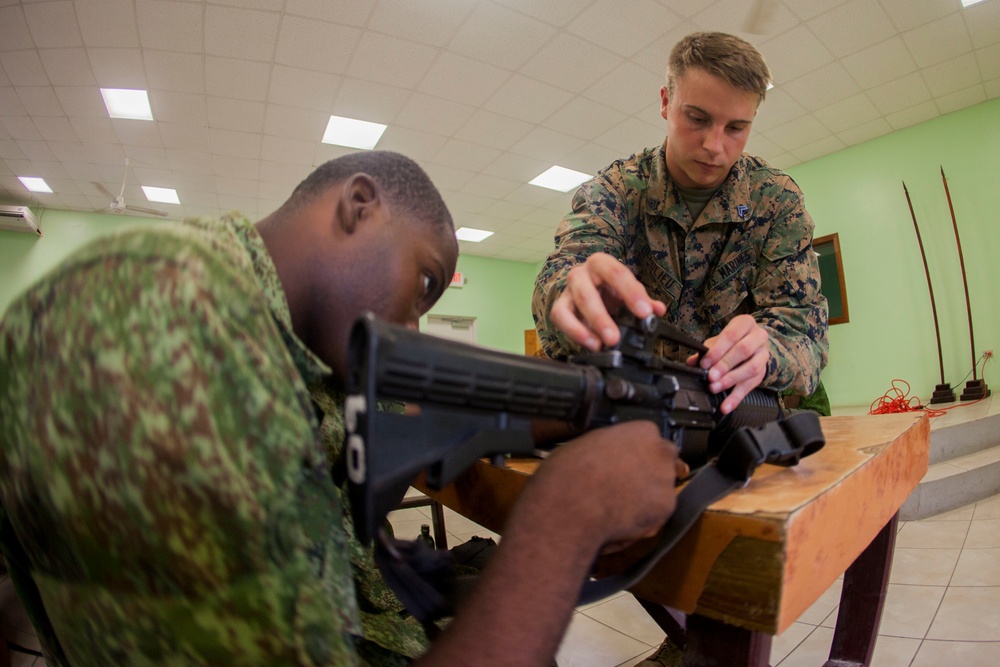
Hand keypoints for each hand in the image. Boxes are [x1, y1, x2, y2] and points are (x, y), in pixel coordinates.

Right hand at [532, 421, 678, 547]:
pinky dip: (646, 516)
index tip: (629, 461)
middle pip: (666, 461)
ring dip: (648, 495)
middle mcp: (660, 452)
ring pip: (662, 488)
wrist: (572, 505)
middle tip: (628, 483)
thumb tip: (611, 450)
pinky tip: (623, 516)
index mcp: (642, 431)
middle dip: (651, 471)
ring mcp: (665, 480)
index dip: (639, 452)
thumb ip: (612, 444)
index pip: (652, 438)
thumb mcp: (588, 442)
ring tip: (619, 504)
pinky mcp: (665, 507)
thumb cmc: (571, 472)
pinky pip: (658, 512)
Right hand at [550, 253, 665, 351]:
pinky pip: (560, 318)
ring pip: (571, 308)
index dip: (631, 293)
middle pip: (587, 292)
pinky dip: (574, 332)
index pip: (616, 273)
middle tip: (614, 338)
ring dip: (586, 328)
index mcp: (602, 264)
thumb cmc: (611, 289)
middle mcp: (581, 274)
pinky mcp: (560, 307)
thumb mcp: (628, 292)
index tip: (644, 313)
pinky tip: (591, 345)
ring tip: (601, 344)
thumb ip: (644, 301)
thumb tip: (658, 309)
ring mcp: (568, 291)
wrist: (590, 289)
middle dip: (601, 317)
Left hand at [687, 314, 768, 413]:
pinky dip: (736, 398)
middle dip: (725, 365)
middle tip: (711, 376)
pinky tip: (726, 406)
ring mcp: (763, 355)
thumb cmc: (733, 340)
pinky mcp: (763, 372)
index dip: (718, 349)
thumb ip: (706, 350)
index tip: (705, 362)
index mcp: (745, 324)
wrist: (753, 345)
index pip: (732, 335)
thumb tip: (692, 362)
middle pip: (743, 350)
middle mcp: (758, 337)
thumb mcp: (718, 340)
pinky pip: (751, 386)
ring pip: (751, 368)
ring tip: (715, 388)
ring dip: (731, 380)